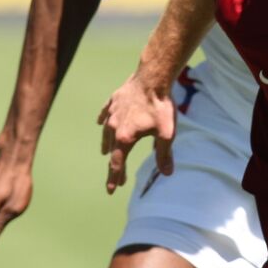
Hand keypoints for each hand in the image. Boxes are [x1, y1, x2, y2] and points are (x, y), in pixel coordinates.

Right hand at [98, 73, 176, 193]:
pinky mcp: (113, 100)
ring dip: (107, 145)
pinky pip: (105, 113)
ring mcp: (112, 112)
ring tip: (106, 153)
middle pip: (111, 151)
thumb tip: (167, 174)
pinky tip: (100, 123)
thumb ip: (164, 155)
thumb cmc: (160, 106)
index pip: (117, 163)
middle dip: (114, 166)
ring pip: (106, 133)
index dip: (114, 178)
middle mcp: (113, 127)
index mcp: (124, 137)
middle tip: (116, 179)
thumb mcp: (166, 134)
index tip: (111, 191)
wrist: (152, 77)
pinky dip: (103, 120)